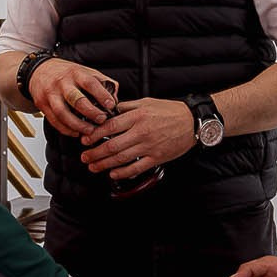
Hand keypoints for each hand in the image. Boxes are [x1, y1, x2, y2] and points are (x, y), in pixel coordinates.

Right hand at [27, 59, 117, 137]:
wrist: (39, 70)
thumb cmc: (65, 72)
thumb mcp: (84, 71)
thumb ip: (101, 82)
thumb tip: (114, 96)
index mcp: (75, 73)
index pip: (90, 83)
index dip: (101, 95)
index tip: (111, 105)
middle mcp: (62, 83)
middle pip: (76, 99)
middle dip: (90, 112)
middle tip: (101, 120)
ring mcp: (51, 94)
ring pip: (63, 113)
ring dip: (77, 125)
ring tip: (89, 131)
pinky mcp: (42, 105)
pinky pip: (54, 121)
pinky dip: (66, 129)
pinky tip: (76, 132)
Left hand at [80, 98, 196, 179]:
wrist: (192, 122)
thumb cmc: (170, 111)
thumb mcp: (147, 102)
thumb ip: (127, 107)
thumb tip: (109, 110)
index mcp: (137, 116)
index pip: (110, 126)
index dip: (94, 134)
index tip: (85, 139)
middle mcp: (141, 132)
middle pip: (112, 145)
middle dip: (95, 153)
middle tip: (85, 157)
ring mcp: (149, 146)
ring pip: (121, 158)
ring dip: (104, 164)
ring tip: (93, 166)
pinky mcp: (157, 157)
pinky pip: (137, 167)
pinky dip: (123, 172)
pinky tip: (113, 173)